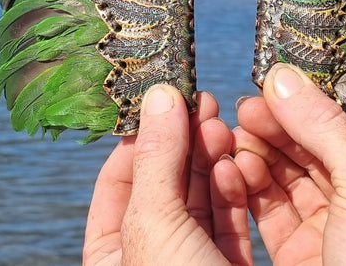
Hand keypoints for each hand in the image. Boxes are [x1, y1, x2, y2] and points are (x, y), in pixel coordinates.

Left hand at [83, 86, 251, 265]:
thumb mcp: (154, 222)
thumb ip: (157, 158)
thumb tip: (160, 95)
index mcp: (111, 251)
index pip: (116, 181)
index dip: (140, 137)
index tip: (164, 100)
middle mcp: (149, 251)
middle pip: (165, 183)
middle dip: (184, 140)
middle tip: (202, 103)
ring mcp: (191, 257)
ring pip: (201, 198)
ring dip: (212, 159)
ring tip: (220, 127)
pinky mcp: (231, 263)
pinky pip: (230, 219)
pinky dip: (233, 190)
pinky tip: (234, 164)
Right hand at [234, 63, 345, 265]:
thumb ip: (326, 128)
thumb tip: (284, 79)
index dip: (309, 107)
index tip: (270, 90)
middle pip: (315, 153)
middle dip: (276, 129)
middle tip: (239, 111)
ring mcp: (334, 238)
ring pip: (288, 184)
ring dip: (257, 158)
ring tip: (228, 139)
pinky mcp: (301, 261)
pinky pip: (270, 218)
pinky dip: (248, 193)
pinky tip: (230, 172)